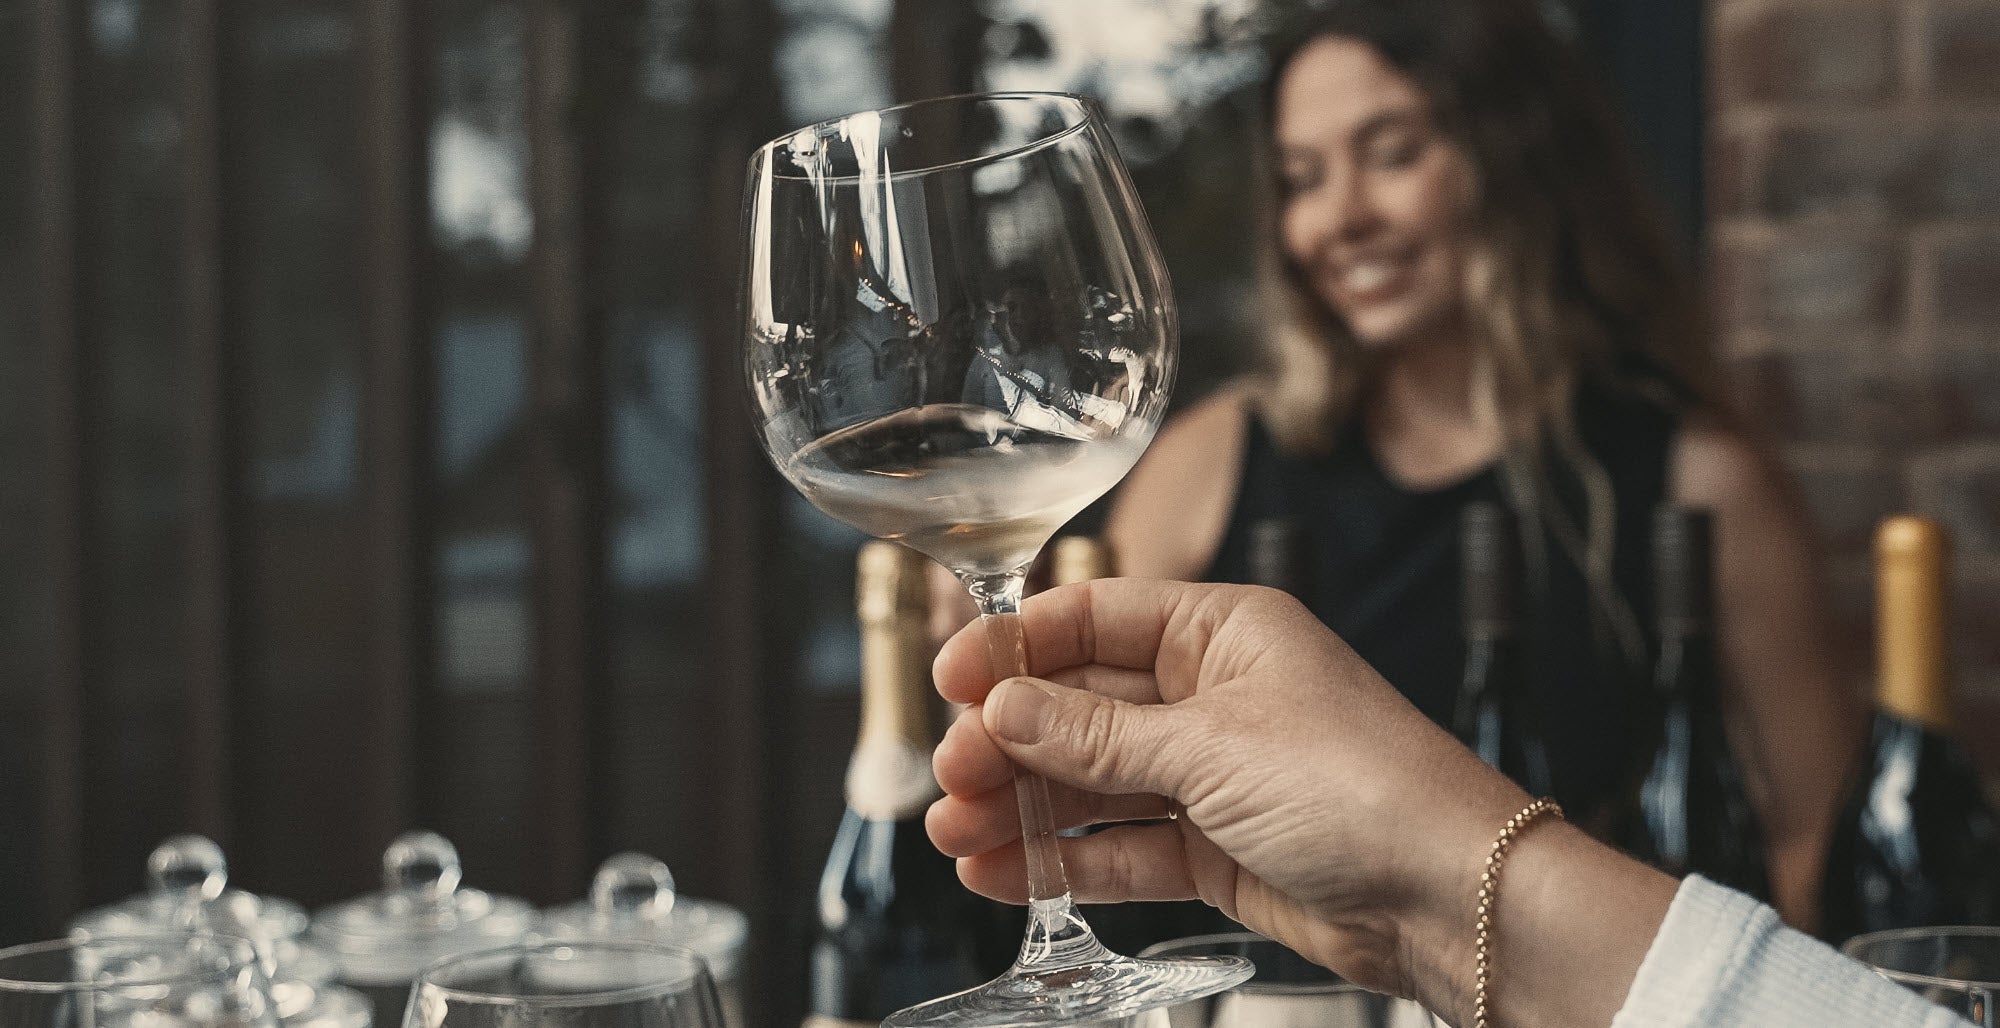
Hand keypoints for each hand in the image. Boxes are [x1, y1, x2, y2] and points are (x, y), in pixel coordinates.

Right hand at [925, 579, 1533, 1010]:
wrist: (1450, 894)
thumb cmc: (1363, 786)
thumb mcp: (1211, 746)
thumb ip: (1097, 734)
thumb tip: (1005, 707)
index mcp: (1223, 630)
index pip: (1094, 619)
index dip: (1016, 648)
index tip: (951, 679)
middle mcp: (1213, 693)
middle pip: (1082, 706)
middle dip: (1009, 740)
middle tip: (949, 773)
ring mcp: (1214, 774)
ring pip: (1093, 782)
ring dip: (1023, 806)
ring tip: (954, 831)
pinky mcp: (1217, 848)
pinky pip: (1121, 845)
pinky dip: (1063, 859)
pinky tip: (1001, 869)